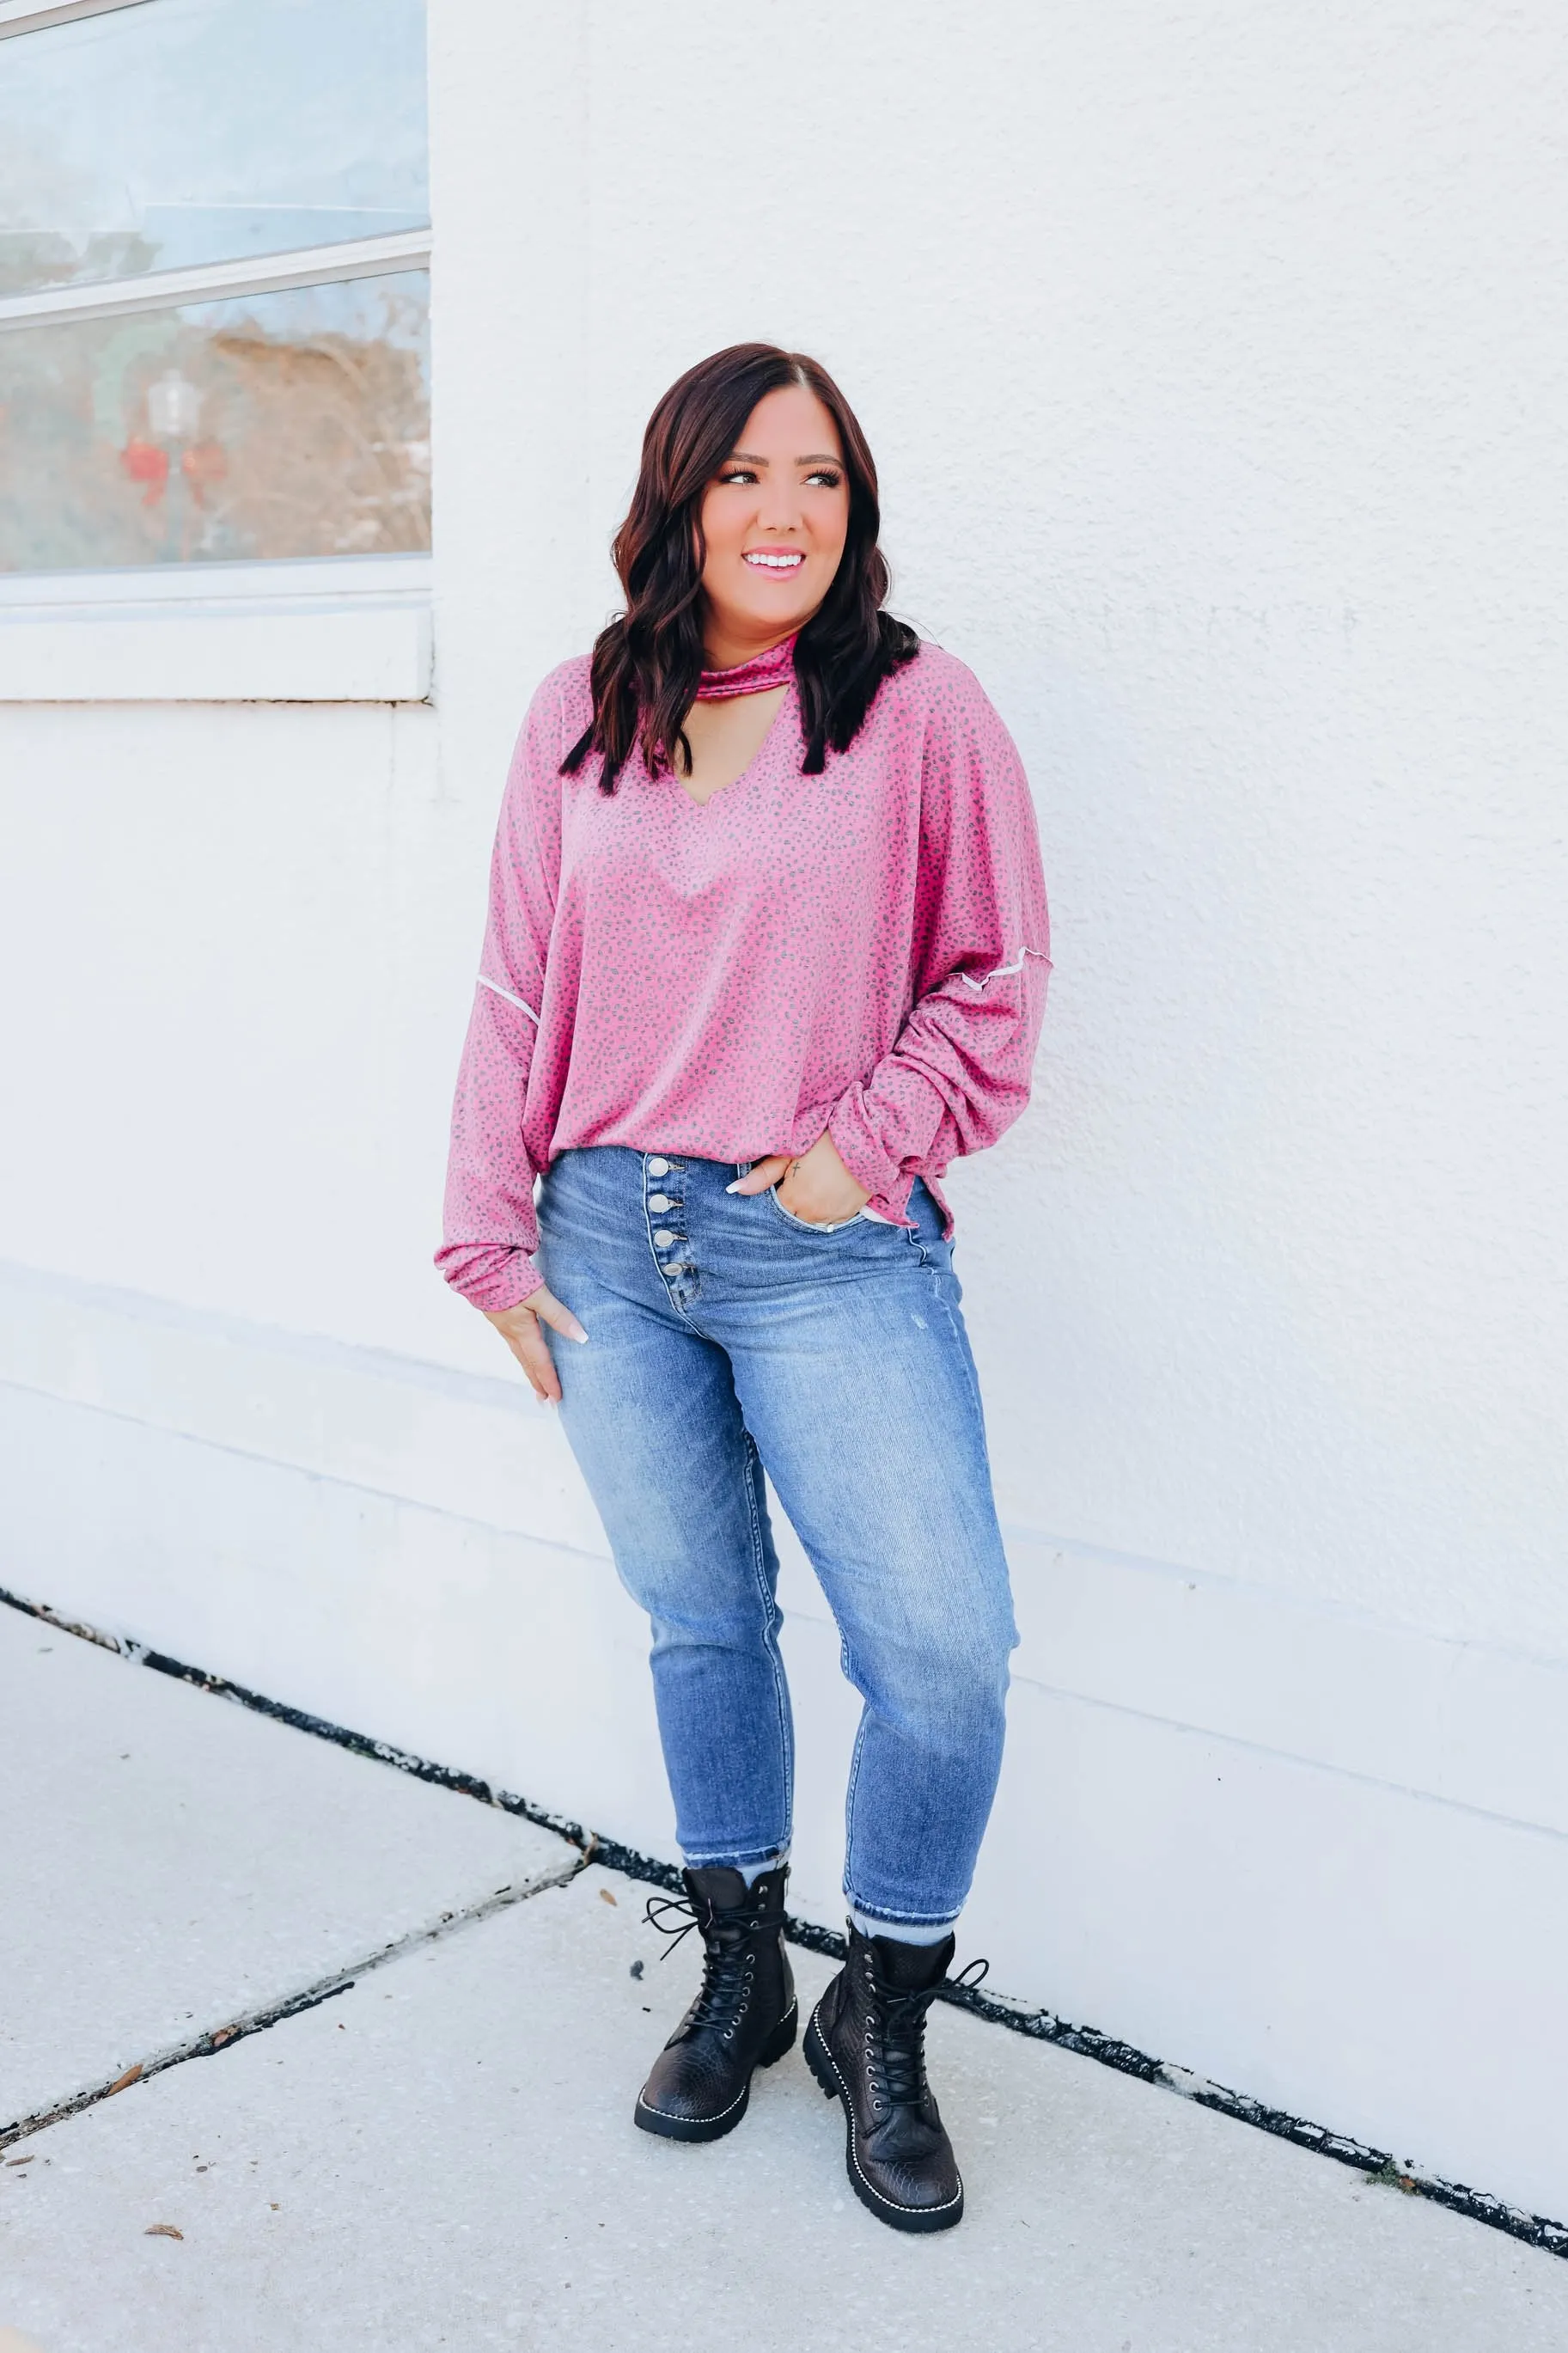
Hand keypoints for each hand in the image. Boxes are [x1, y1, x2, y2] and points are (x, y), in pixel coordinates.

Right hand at [484, 1283, 586, 1404]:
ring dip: (529, 1369)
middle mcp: (510, 1332)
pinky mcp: (497, 1314)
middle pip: (527, 1363)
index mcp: (522, 1330)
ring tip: (536, 1381)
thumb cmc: (509, 1277)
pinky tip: (523, 1349)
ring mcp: (501, 1324)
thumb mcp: (538, 1295)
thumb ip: (559, 1315)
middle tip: (545, 1401)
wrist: (478, 1263)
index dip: (550, 1380)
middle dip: (537, 1382)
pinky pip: (512, 1342)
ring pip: (518, 1353)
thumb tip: (582, 1338)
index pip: (540, 1362)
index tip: (557, 1399)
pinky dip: (521, 1353)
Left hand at [728, 1131, 870, 1225]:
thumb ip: (762, 1175)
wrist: (867, 1140)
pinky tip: (831, 1187)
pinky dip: (827, 1207)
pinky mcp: (847, 1215)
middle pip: (792, 1214)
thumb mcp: (789, 1153)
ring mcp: (831, 1217)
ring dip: (810, 1205)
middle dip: (793, 1200)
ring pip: (811, 1218)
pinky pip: (830, 1218)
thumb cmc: (824, 1141)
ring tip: (819, 1180)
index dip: (780, 1190)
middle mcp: (811, 1214)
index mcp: (793, 1199)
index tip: (788, 1175)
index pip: (775, 1207)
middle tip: (804, 1176)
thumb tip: (733, 1191)